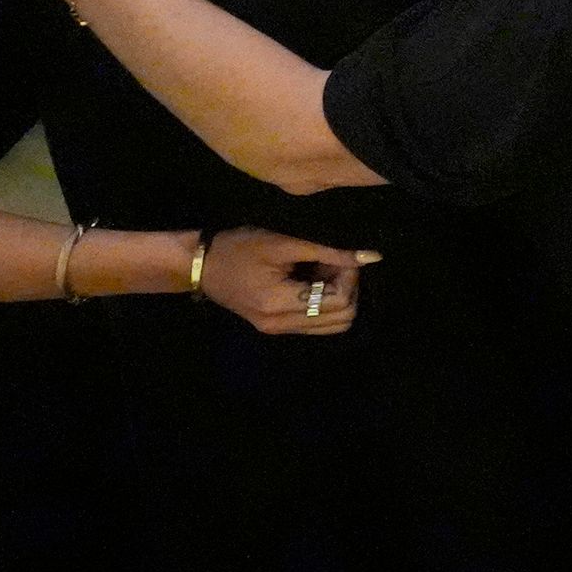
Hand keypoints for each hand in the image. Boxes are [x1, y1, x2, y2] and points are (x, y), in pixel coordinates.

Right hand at [201, 228, 379, 336]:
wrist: (201, 264)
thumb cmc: (238, 247)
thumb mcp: (282, 242)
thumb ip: (327, 251)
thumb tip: (370, 257)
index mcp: (279, 305)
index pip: (339, 301)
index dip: (350, 276)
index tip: (342, 254)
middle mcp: (280, 325)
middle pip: (342, 318)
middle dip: (348, 287)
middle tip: (335, 262)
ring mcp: (278, 329)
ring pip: (333, 324)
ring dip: (338, 296)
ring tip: (323, 271)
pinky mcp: (276, 326)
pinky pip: (316, 323)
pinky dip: (324, 303)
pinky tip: (313, 280)